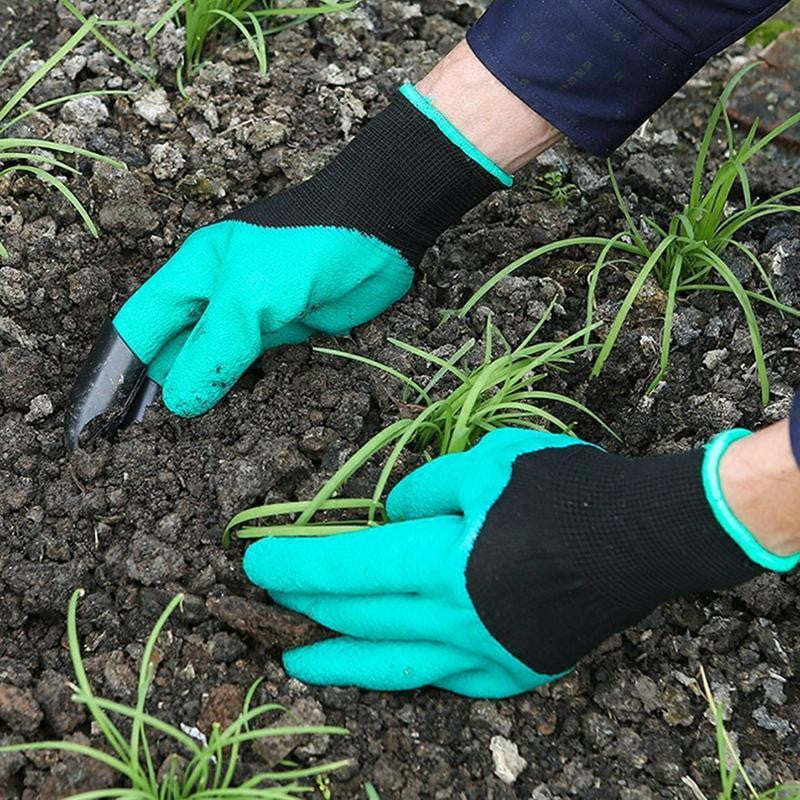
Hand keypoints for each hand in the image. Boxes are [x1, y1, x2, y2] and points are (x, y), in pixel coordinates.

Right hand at [64, 85, 507, 446]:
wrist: (381, 233)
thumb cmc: (307, 249)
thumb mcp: (250, 296)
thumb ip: (214, 348)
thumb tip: (178, 402)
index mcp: (192, 276)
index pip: (140, 328)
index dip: (120, 370)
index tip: (109, 418)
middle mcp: (216, 298)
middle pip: (176, 352)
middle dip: (166, 391)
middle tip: (153, 445)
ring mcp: (253, 318)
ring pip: (217, 366)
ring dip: (208, 397)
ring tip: (192, 443)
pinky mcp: (287, 335)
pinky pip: (257, 370)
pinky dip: (248, 393)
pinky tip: (240, 422)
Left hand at [243, 427, 792, 697]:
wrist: (646, 535)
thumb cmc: (566, 488)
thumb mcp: (488, 460)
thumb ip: (427, 489)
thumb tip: (394, 517)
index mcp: (442, 561)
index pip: (348, 566)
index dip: (297, 563)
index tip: (256, 561)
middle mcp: (455, 619)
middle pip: (362, 614)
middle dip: (309, 604)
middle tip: (272, 597)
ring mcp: (486, 654)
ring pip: (395, 665)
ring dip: (341, 662)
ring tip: (298, 664)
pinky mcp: (516, 669)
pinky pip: (449, 678)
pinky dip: (411, 670)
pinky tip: (391, 666)